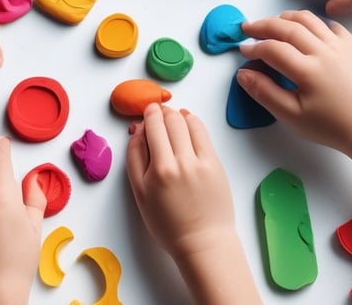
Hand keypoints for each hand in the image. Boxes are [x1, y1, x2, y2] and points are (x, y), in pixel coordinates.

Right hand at [126, 104, 234, 259]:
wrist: (202, 241)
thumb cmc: (168, 223)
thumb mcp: (140, 195)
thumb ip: (135, 160)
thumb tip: (138, 132)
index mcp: (157, 171)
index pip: (151, 129)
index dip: (148, 115)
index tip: (147, 112)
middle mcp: (178, 163)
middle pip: (168, 121)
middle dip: (161, 111)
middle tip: (157, 111)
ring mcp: (199, 162)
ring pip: (186, 122)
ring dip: (177, 113)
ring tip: (172, 115)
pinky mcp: (215, 163)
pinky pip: (202, 132)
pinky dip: (193, 121)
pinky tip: (188, 120)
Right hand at [238, 10, 351, 153]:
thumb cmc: (333, 126)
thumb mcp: (292, 116)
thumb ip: (265, 92)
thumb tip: (244, 73)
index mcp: (307, 70)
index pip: (272, 48)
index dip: (253, 47)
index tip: (242, 51)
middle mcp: (323, 51)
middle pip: (287, 27)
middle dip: (263, 25)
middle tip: (248, 28)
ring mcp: (340, 45)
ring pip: (308, 19)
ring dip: (285, 17)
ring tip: (271, 23)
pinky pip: (328, 24)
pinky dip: (311, 22)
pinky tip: (304, 30)